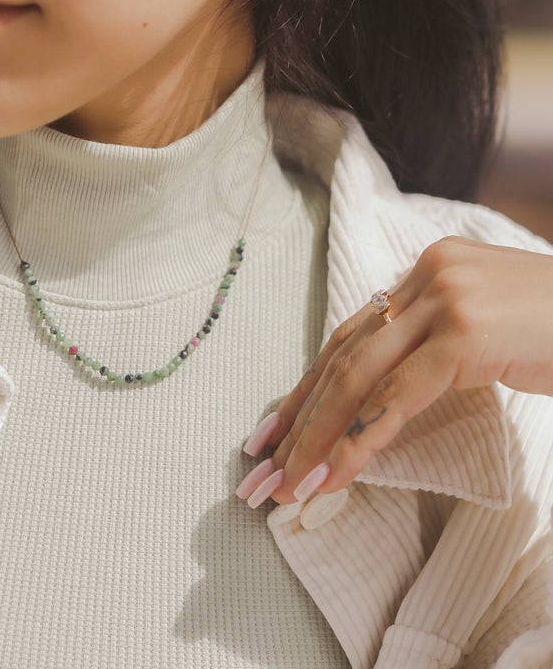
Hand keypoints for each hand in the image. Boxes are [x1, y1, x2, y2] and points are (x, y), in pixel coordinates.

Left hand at [235, 236, 552, 507]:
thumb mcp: (490, 330)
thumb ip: (439, 345)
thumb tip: (388, 395)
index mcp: (429, 270)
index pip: (352, 333)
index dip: (308, 384)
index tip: (274, 428)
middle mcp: (427, 275)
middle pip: (343, 352)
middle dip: (298, 414)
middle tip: (261, 465)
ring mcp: (446, 299)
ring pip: (358, 374)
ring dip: (318, 433)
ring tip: (287, 482)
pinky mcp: (466, 333)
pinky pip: (399, 396)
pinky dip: (361, 439)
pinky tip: (335, 473)